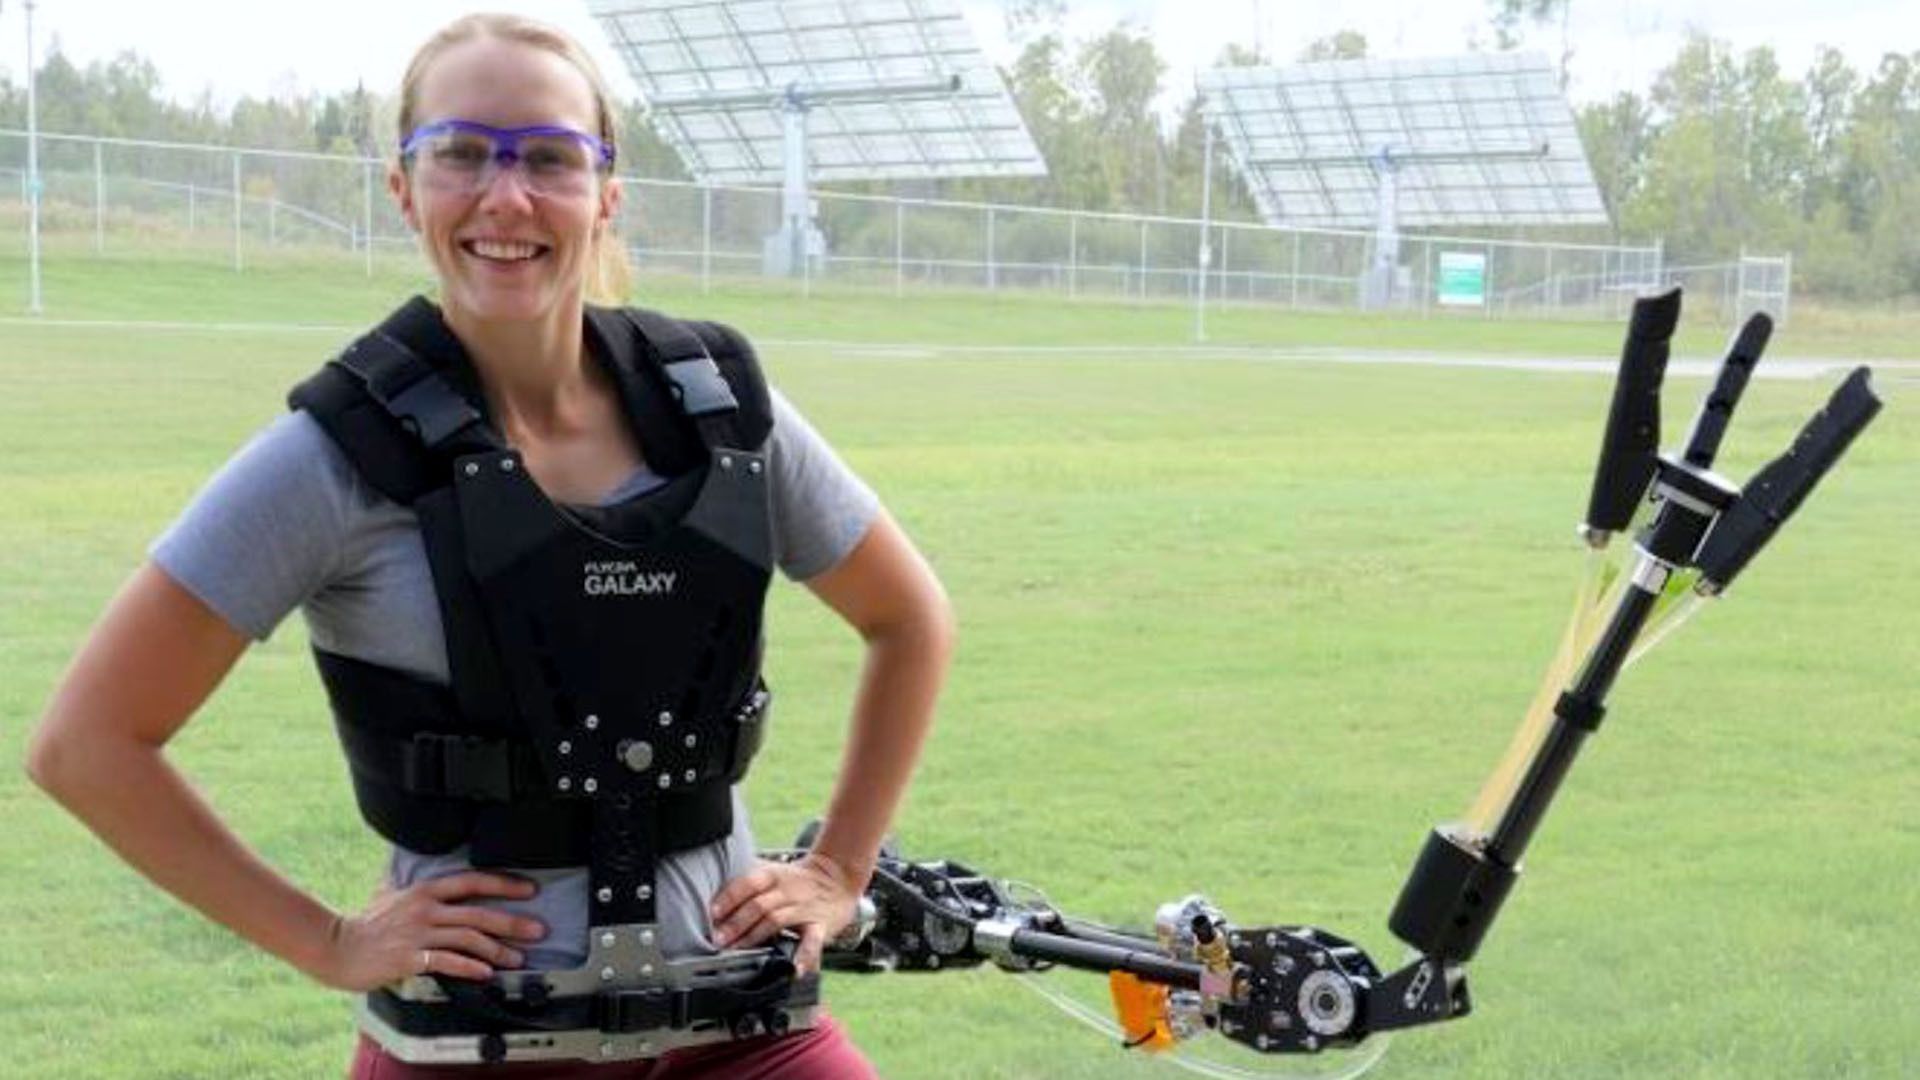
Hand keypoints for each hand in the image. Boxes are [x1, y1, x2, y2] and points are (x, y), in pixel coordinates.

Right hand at [318, 872, 547, 991]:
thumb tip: (413, 866)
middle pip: (478, 912)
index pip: (472, 881)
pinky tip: (486, 974)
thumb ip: (412, 883)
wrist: (337, 947)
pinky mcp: (409, 958)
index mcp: (426, 890)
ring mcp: (418, 933)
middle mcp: (425, 908)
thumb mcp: (392, 892)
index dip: (504, 884)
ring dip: (497, 950)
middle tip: (538, 930)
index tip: (530, 890)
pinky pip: (446, 962)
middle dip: (513, 922)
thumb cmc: (366, 923)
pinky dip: (469, 968)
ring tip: (517, 960)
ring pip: (468, 938)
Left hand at [709, 854, 862, 974]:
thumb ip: (747, 883)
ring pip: (776, 920)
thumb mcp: (773, 873)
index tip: (711, 915)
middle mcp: (788, 889)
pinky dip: (804, 955)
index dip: (728, 899)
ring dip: (754, 937)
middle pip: (758, 905)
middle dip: (735, 923)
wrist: (838, 879)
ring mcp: (805, 908)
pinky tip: (794, 968)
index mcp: (773, 875)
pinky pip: (812, 940)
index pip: (747, 884)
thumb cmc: (796, 881)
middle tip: (718, 940)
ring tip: (737, 950)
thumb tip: (710, 896)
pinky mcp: (821, 925)